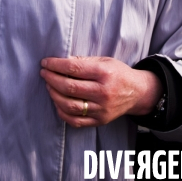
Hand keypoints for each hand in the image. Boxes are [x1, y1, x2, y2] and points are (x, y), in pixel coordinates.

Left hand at [40, 56, 162, 127]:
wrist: (137, 92)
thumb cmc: (118, 73)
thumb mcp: (104, 60)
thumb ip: (83, 61)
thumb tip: (61, 61)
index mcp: (103, 73)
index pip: (73, 68)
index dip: (56, 65)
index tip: (45, 63)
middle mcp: (102, 92)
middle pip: (69, 87)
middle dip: (52, 79)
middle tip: (44, 73)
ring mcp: (101, 109)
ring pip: (70, 105)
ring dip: (54, 95)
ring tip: (49, 86)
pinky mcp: (100, 121)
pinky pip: (75, 120)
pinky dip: (62, 112)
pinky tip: (57, 102)